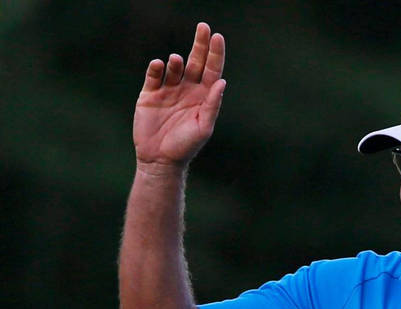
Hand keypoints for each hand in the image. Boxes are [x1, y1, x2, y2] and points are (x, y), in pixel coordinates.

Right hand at [133, 22, 225, 171]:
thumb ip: (212, 105)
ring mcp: (168, 90)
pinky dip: (156, 68)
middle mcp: (187, 90)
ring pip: (174, 67)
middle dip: (200, 45)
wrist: (160, 160)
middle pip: (195, 62)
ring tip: (177, 61)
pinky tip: (159, 65)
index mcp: (203, 97)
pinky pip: (153, 76)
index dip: (215, 54)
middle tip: (204, 27)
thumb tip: (222, 82)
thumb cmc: (186, 146)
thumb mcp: (203, 127)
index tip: (217, 37)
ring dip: (176, 62)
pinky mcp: (149, 94)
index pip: (211, 70)